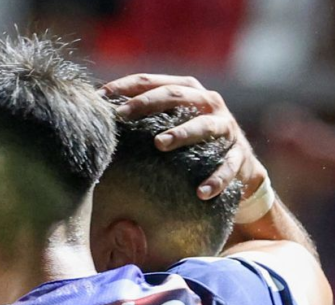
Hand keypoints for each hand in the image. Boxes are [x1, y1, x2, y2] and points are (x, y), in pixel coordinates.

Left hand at [99, 73, 267, 201]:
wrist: (238, 166)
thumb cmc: (190, 143)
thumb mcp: (170, 123)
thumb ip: (142, 117)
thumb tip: (96, 116)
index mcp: (188, 91)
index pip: (151, 81)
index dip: (125, 86)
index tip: (100, 97)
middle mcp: (208, 103)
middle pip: (176, 95)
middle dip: (147, 103)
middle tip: (122, 115)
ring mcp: (226, 128)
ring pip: (203, 127)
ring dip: (181, 133)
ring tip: (160, 144)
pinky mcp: (239, 156)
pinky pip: (227, 168)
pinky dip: (215, 180)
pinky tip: (200, 192)